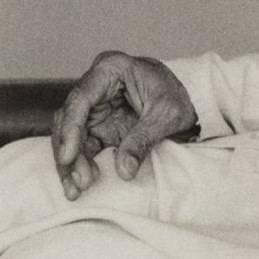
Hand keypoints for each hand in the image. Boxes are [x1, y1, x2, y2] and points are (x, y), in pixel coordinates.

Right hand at [51, 52, 197, 198]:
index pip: (81, 99)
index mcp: (110, 69)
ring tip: (76, 190)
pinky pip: (82, 146)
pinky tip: (82, 183)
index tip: (68, 156)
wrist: (190, 98)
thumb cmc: (178, 96)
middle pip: (69, 119)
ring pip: (71, 135)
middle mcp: (96, 86)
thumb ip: (143, 140)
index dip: (71, 129)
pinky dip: (80, 164)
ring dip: (71, 163)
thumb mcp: (166, 115)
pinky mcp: (98, 125)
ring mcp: (95, 106)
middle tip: (78, 182)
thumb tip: (124, 171)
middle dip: (70, 153)